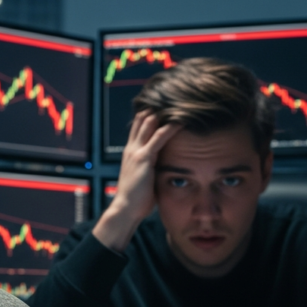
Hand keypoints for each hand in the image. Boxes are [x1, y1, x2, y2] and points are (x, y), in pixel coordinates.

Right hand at [93, 110, 179, 250]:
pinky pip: (159, 137)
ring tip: (179, 103)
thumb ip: (150, 168)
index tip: (165, 106)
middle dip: (157, 108)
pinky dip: (170, 127)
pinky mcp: (144, 158)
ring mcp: (137, 151)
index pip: (139, 126)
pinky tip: (181, 121)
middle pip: (142, 119)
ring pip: (149, 123)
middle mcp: (132, 147)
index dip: (150, 114)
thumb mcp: (143, 178)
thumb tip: (162, 168)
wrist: (126, 209)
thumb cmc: (137, 199)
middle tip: (174, 98)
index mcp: (131, 151)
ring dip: (164, 113)